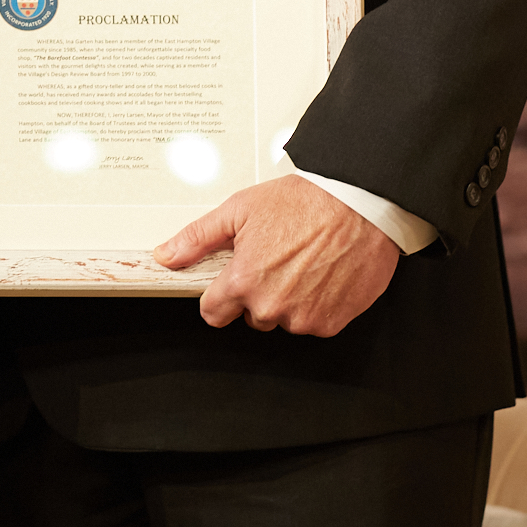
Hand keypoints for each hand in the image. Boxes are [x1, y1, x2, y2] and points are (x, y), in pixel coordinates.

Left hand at [154, 173, 400, 336]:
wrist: (359, 205)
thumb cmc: (305, 202)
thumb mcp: (240, 210)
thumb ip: (198, 237)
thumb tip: (167, 255)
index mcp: (243, 281)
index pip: (213, 313)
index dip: (219, 297)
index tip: (228, 286)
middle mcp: (271, 306)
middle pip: (251, 316)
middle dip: (258, 294)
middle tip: (276, 261)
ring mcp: (303, 318)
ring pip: (284, 320)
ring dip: (289, 300)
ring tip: (303, 264)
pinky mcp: (331, 323)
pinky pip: (314, 323)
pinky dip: (317, 305)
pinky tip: (322, 275)